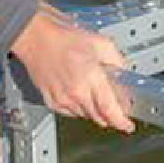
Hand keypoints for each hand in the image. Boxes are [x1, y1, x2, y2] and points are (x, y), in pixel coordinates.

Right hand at [9, 5, 134, 131]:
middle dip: (110, 116)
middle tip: (115, 108)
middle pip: (99, 117)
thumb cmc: (64, 37)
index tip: (128, 125)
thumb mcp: (101, 42)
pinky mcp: (51, 101)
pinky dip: (78, 108)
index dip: (121, 122)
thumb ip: (117, 60)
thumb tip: (124, 73)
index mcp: (91, 77)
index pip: (110, 109)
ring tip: (94, 94)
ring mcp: (62, 99)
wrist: (35, 37)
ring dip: (94, 110)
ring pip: (85, 116)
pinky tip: (79, 94)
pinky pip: (69, 113)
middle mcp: (76, 92)